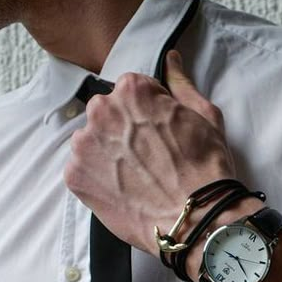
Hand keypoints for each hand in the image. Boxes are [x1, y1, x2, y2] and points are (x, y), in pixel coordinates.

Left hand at [63, 49, 237, 254]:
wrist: (196, 221)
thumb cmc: (206, 171)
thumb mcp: (206, 117)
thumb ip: (181, 84)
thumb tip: (171, 60)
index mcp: (132, 90)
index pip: (131, 91)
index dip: (148, 113)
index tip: (159, 134)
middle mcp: (103, 111)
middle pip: (107, 114)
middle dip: (123, 131)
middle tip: (149, 158)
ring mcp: (85, 144)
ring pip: (92, 141)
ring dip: (108, 154)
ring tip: (136, 178)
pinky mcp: (76, 176)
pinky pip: (82, 170)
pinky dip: (97, 179)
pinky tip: (123, 191)